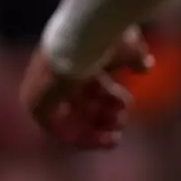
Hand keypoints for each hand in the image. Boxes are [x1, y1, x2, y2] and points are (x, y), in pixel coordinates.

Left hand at [20, 26, 153, 149]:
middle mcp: (55, 74)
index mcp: (71, 58)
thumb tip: (145, 65)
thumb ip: (135, 57)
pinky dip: (83, 137)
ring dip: (98, 127)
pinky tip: (107, 139)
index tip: (126, 104)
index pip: (88, 85)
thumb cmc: (103, 42)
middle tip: (121, 117)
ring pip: (72, 117)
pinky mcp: (36, 106)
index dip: (110, 97)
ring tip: (117, 124)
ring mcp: (43, 90)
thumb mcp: (126, 48)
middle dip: (106, 114)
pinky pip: (58, 130)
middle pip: (81, 104)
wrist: (79, 41)